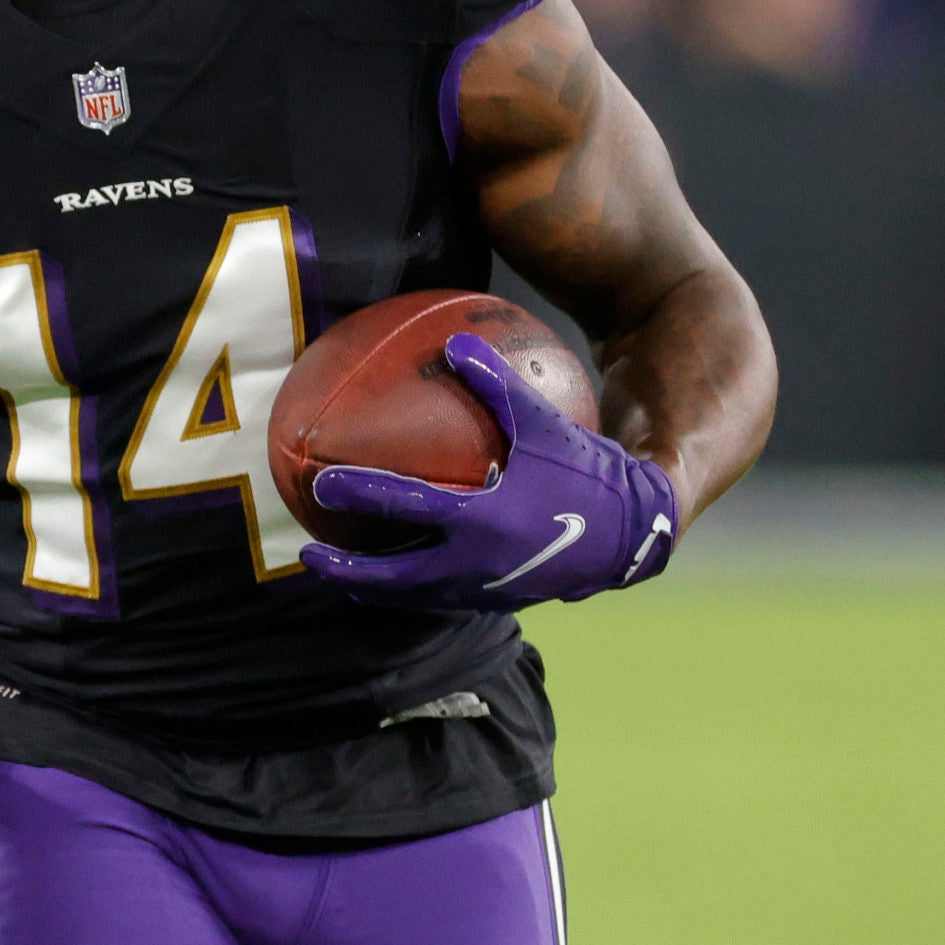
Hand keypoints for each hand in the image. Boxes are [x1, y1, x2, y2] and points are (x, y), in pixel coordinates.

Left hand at [299, 331, 678, 610]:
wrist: (635, 534)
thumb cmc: (588, 471)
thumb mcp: (544, 423)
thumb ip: (496, 384)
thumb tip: (455, 343)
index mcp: (482, 519)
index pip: (405, 506)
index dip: (360, 492)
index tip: (321, 483)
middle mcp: (477, 564)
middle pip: (395, 578)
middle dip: (348, 571)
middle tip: (310, 554)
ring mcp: (487, 590)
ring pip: (416, 597)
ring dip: (375, 588)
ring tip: (343, 577)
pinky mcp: (501, 600)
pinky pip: (442, 598)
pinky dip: (413, 590)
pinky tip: (401, 575)